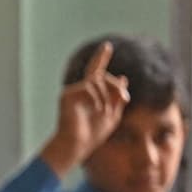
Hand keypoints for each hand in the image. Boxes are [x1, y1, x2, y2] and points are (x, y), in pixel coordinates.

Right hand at [44, 42, 129, 175]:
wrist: (77, 144)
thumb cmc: (94, 134)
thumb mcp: (114, 113)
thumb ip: (118, 96)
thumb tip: (123, 78)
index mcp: (91, 94)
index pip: (97, 72)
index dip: (101, 58)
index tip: (107, 46)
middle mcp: (80, 90)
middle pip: (103, 77)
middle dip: (116, 86)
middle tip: (125, 99)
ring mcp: (73, 92)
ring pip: (98, 81)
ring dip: (109, 95)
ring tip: (107, 111)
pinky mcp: (67, 95)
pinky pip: (90, 87)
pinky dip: (98, 97)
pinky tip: (98, 109)